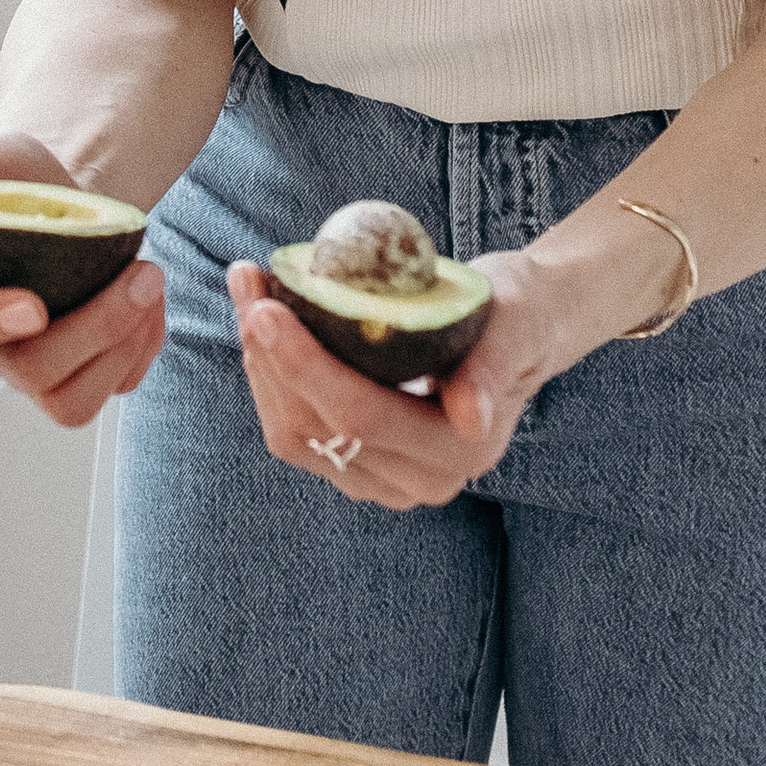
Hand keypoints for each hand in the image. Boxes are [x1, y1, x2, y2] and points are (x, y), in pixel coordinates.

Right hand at [0, 133, 165, 430]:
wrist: (60, 188)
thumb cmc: (9, 180)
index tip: (33, 304)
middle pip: (27, 369)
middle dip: (92, 326)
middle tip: (138, 273)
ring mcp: (32, 367)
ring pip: (71, 397)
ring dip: (122, 343)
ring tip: (148, 281)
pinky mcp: (80, 374)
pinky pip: (114, 386)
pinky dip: (143, 346)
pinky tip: (148, 301)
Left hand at [225, 248, 579, 509]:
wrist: (518, 333)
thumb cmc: (517, 314)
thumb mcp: (514, 324)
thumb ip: (492, 368)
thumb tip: (470, 416)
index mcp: (459, 453)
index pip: (362, 416)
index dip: (306, 367)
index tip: (267, 309)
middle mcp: (420, 481)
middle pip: (316, 428)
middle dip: (268, 356)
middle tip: (247, 285)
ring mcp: (383, 480)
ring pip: (294, 433)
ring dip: (259, 362)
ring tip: (249, 292)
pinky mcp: (355, 466)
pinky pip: (294, 429)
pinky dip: (270, 374)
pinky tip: (263, 321)